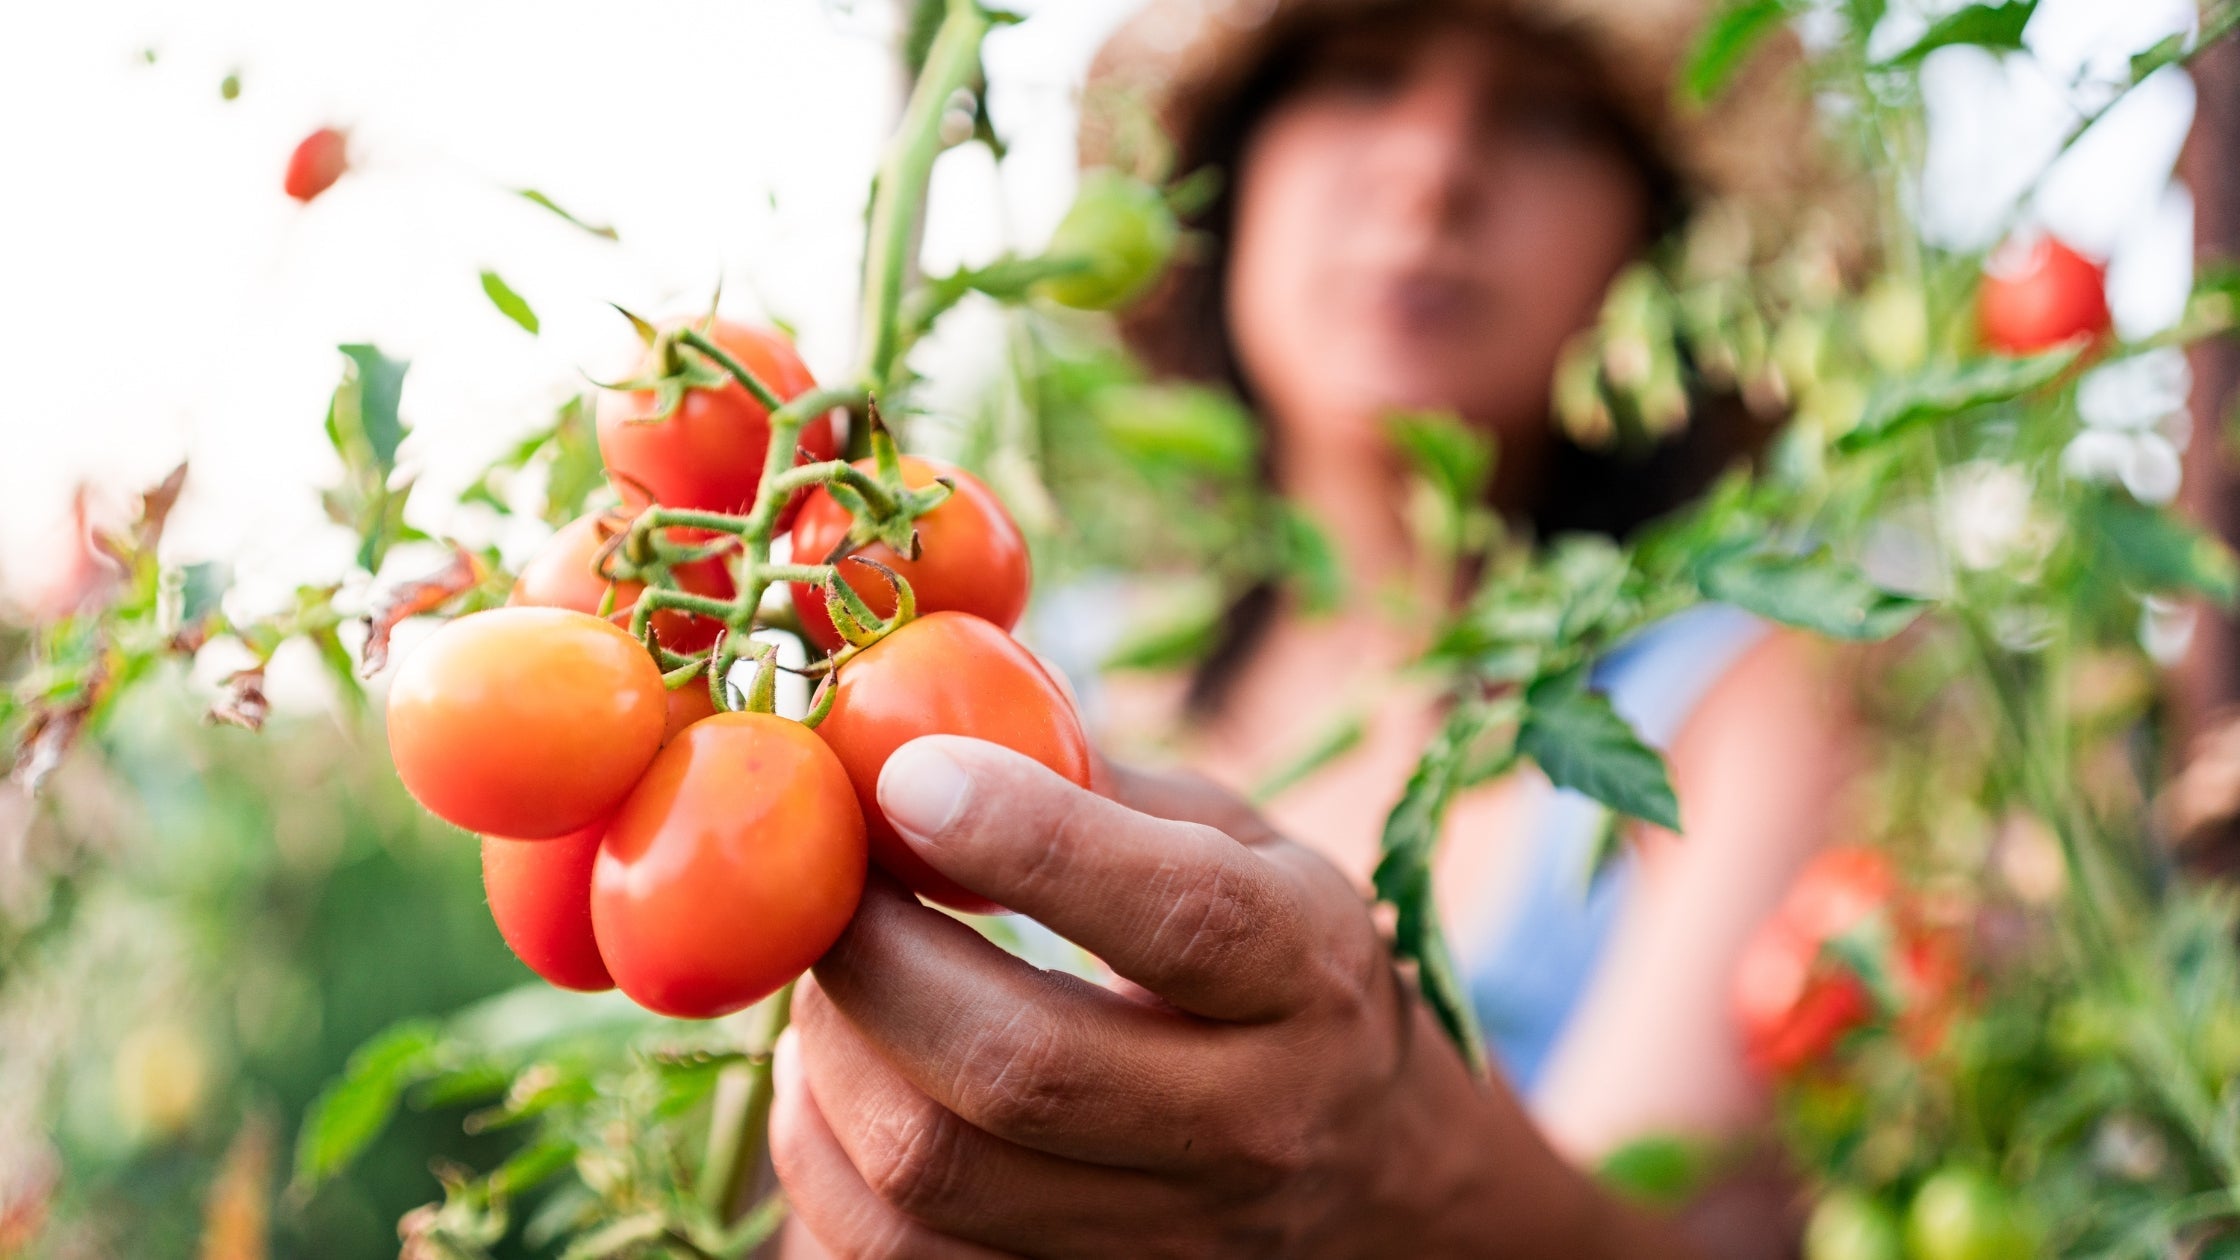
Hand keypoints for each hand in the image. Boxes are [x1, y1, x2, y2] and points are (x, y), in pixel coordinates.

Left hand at [769, 737, 1676, 1257]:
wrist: (1375, 1174)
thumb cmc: (1281, 971)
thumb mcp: (1246, 851)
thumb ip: (1103, 795)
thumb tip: (919, 722)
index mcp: (1307, 976)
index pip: (1176, 915)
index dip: (1027, 842)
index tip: (906, 778)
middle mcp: (1255, 1126)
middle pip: (1022, 1069)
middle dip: (876, 964)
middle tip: (824, 897)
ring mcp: (1174, 1246)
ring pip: (938, 1183)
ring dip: (830, 1070)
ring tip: (822, 994)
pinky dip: (825, 1176)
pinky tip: (834, 1093)